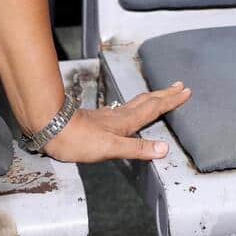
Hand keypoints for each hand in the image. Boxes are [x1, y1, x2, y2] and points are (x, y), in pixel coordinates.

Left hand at [42, 83, 191, 162]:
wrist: (50, 128)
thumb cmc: (78, 140)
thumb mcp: (110, 149)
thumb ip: (137, 149)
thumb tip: (164, 149)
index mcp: (126, 122)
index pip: (153, 109)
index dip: (170, 101)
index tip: (185, 92)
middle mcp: (119, 116)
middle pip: (147, 101)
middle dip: (164, 95)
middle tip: (178, 86)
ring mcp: (108, 116)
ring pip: (136, 103)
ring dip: (151, 98)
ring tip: (160, 94)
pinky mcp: (97, 119)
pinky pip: (124, 108)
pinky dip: (134, 105)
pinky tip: (128, 110)